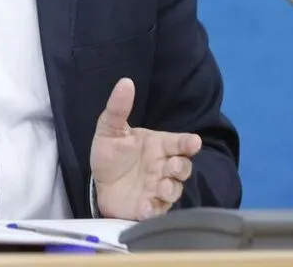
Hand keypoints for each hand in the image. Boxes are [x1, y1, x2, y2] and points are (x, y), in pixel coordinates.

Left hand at [90, 77, 201, 219]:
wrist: (98, 182)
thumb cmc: (111, 154)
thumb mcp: (109, 129)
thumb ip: (118, 108)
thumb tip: (125, 82)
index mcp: (158, 146)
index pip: (179, 142)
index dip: (187, 143)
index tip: (194, 142)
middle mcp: (162, 167)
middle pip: (182, 167)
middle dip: (182, 167)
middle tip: (173, 166)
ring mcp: (157, 189)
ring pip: (174, 190)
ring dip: (171, 190)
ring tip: (162, 188)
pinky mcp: (148, 208)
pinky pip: (157, 211)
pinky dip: (154, 210)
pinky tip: (146, 207)